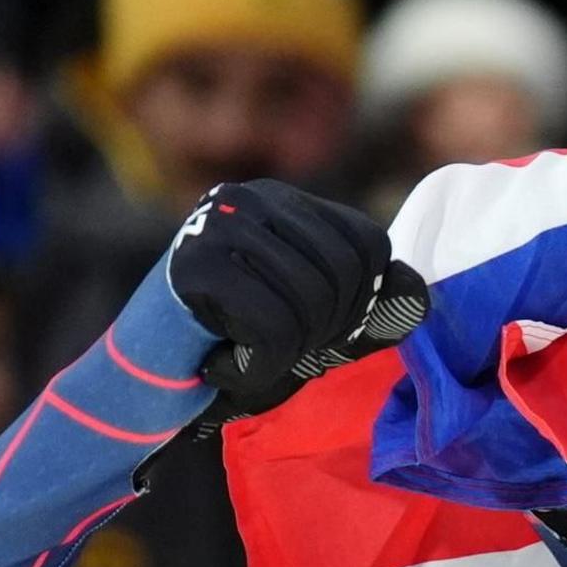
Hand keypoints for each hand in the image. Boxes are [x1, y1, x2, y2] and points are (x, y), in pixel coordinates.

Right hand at [167, 181, 425, 415]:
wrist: (148, 369)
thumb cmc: (237, 341)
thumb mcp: (311, 315)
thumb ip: (365, 301)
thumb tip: (417, 290)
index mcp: (284, 201)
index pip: (369, 243)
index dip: (363, 300)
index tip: (321, 327)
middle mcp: (251, 197)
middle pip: (347, 273)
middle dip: (327, 330)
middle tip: (283, 346)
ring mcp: (218, 224)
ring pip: (313, 302)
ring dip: (292, 351)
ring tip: (252, 351)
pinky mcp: (195, 264)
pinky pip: (275, 328)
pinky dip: (262, 366)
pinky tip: (230, 364)